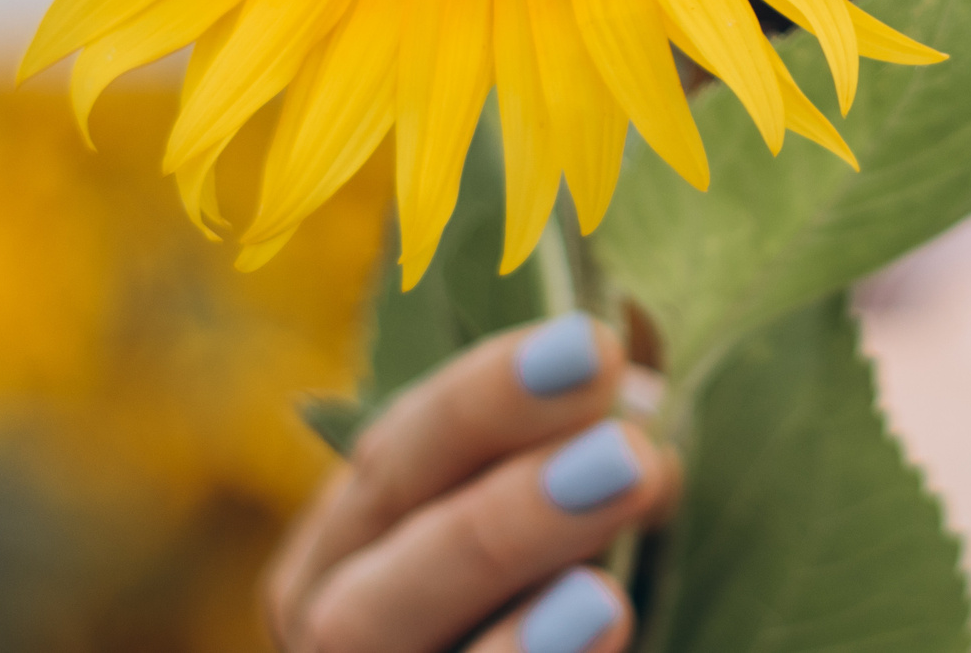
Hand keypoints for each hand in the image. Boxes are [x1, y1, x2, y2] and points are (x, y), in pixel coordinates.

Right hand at [264, 312, 677, 652]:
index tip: (593, 347)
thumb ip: (581, 436)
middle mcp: (335, 642)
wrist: (551, 648)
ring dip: (510, 648)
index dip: (485, 402)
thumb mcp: (562, 504)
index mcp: (349, 547)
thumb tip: (634, 375)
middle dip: (499, 522)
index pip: (396, 463)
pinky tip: (601, 640)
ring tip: (606, 597)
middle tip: (630, 458)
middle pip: (375, 595)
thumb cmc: (555, 576)